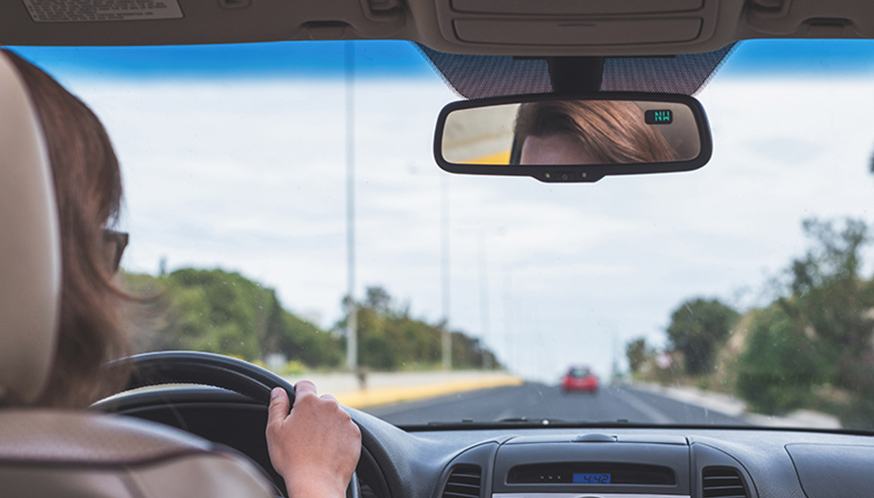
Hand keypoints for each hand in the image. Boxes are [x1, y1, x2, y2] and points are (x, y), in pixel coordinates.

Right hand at [266, 381, 360, 497]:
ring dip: (327, 423)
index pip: (305, 384)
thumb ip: (276, 406)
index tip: (296, 403)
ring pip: (335, 414)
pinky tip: (328, 449)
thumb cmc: (292, 459)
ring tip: (316, 443)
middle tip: (304, 431)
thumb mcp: (274, 431)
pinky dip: (339, 435)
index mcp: (309, 402)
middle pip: (322, 400)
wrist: (317, 483)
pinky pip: (346, 429)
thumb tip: (278, 391)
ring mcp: (345, 420)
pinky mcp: (355, 434)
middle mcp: (330, 406)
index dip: (298, 392)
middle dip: (314, 410)